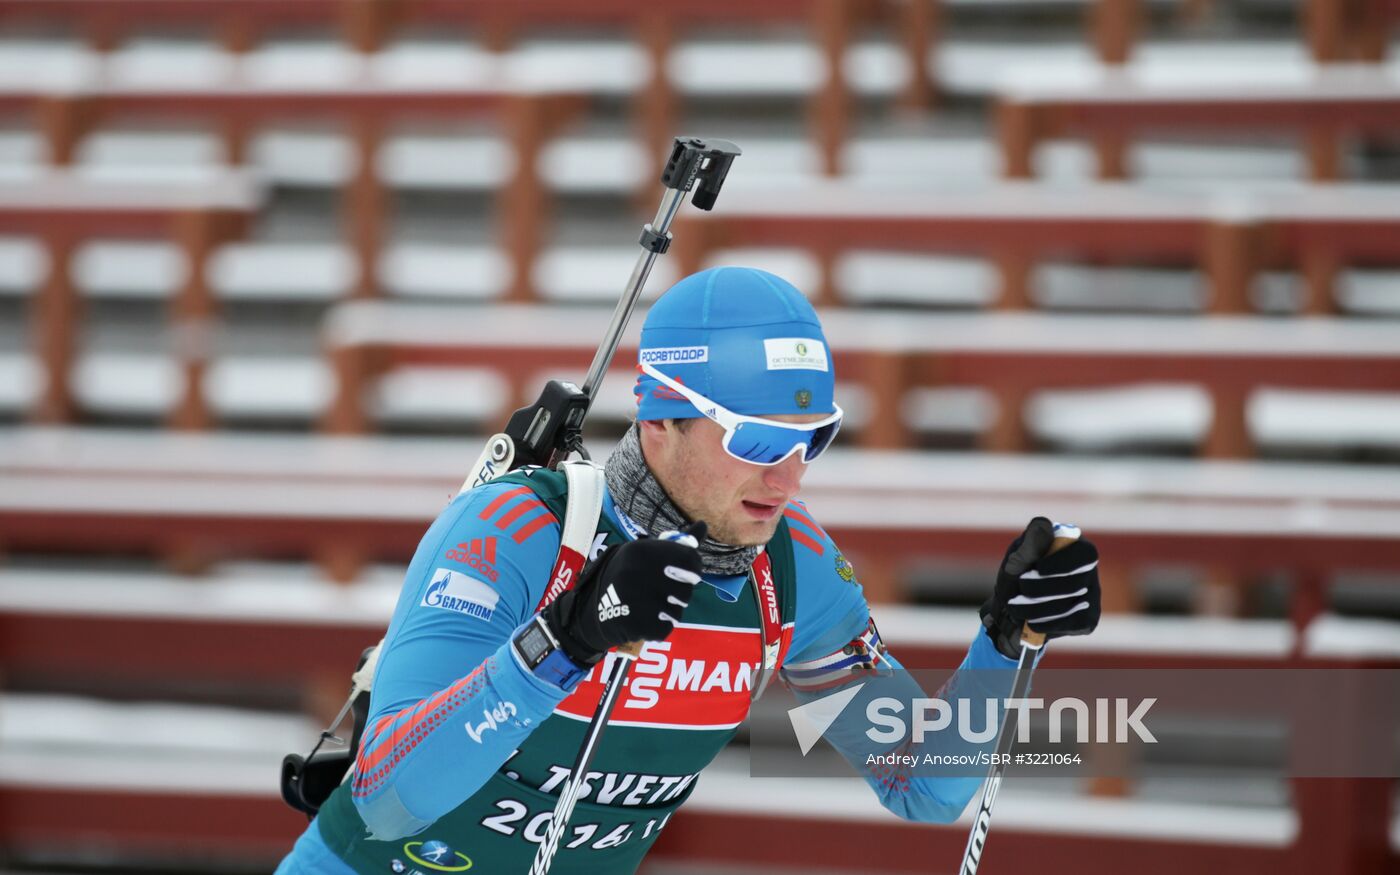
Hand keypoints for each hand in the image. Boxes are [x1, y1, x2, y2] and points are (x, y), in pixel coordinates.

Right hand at [543, 522, 705, 665]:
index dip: (691, 568)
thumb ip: (676, 543)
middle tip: (660, 590)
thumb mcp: (645, 552)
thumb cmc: (626, 576)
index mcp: (642, 550)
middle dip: (679, 591)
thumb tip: (703, 526)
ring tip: (648, 604)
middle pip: (687, 587)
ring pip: (678, 609)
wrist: (591, 609)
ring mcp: (638, 599)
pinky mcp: (638, 624)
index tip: (681, 571)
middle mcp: (640, 573)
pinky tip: (643, 618)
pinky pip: (667, 627)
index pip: (691, 559)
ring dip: (669, 610)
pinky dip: (659, 626)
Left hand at [980, 517, 1100, 658]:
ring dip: (1038, 608)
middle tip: (1019, 589)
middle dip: (1042, 588)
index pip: (1084, 553)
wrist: (1009, 613)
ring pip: (1072, 604)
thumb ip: (1030, 544)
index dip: (1063, 562)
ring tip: (1016, 606)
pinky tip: (1032, 621)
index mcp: (1074, 547)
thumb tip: (1043, 523)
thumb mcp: (1016, 560)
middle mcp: (1089, 570)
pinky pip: (1074, 623)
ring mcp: (1092, 595)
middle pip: (1077, 581)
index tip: (1038, 568)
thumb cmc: (1015, 578)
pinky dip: (1048, 624)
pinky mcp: (1088, 619)